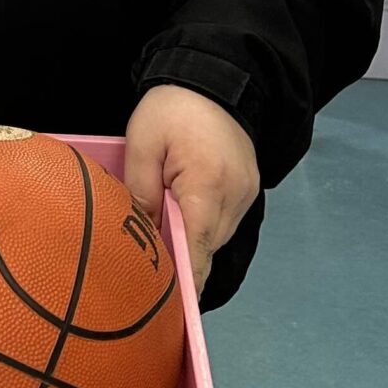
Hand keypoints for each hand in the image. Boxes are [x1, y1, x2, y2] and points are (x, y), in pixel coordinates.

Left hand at [123, 85, 259, 297]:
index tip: (170, 309)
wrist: (215, 77)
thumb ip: (140, 192)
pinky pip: (223, 220)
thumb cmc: (173, 108)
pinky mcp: (248, 187)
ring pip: (215, 237)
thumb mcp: (142, 144)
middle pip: (207, 248)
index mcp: (206, 187)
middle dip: (182, 263)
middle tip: (149, 279)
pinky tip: (181, 224)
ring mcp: (246, 193)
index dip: (185, 282)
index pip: (197, 250)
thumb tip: (140, 235)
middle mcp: (234, 197)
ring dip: (192, 243)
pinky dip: (202, 226)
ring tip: (161, 250)